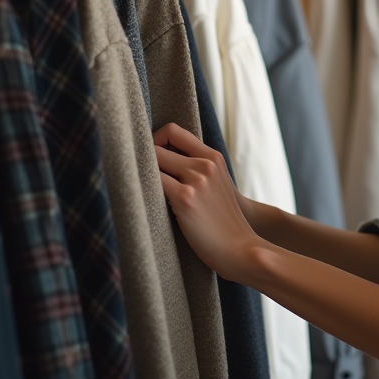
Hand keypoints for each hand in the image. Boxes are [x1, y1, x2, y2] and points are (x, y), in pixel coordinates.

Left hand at [154, 123, 265, 280]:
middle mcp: (205, 164)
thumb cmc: (224, 221)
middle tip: (139, 179)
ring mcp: (196, 180)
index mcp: (213, 157)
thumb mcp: (218, 184)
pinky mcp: (185, 198)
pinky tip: (144, 202)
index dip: (155, 140)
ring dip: (142, 176)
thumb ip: (198, 168)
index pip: (174, 131)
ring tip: (140, 191)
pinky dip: (143, 190)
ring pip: (152, 162)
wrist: (239, 247)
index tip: (151, 159)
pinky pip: (152, 184)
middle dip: (144, 160)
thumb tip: (162, 161)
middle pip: (158, 146)